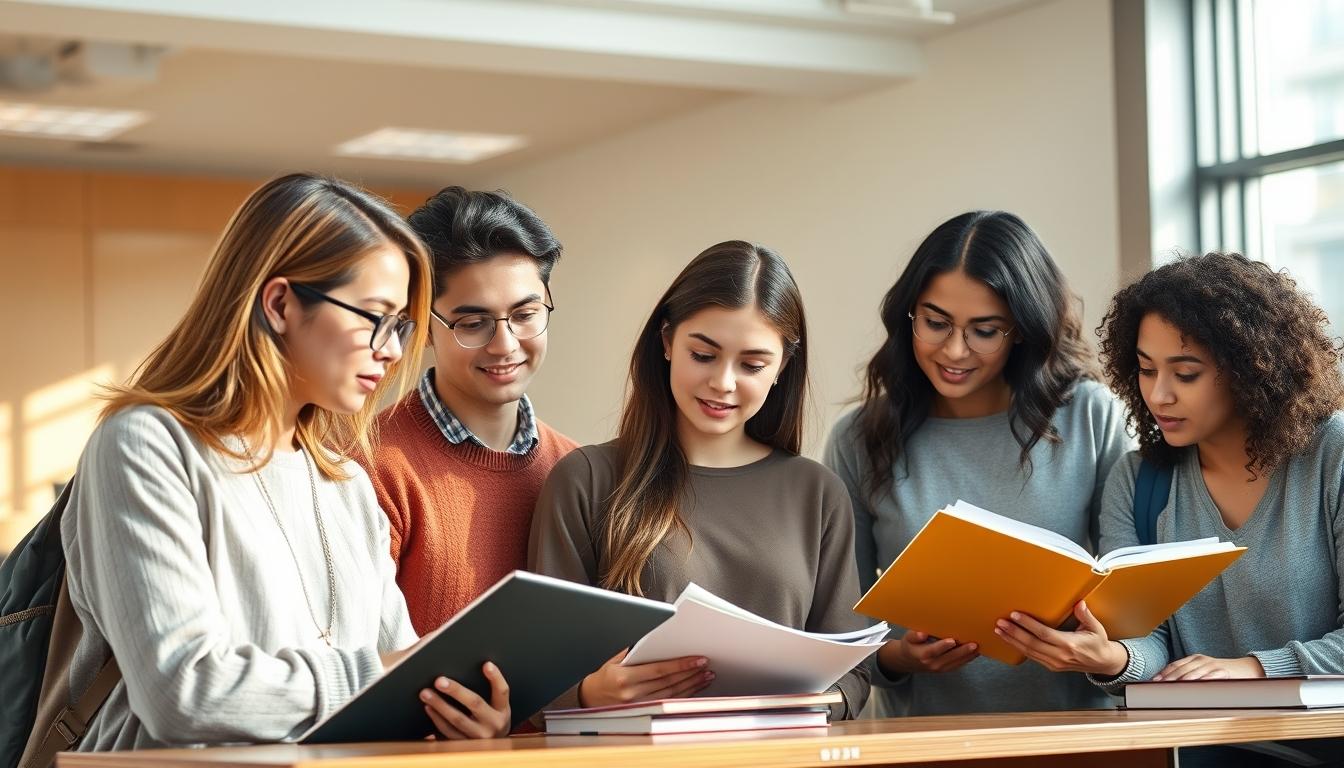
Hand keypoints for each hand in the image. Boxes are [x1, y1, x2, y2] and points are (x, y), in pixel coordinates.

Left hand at [419, 662, 510, 738]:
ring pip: (458, 719)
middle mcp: (494, 725)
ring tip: (426, 693)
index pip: (502, 692)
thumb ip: (488, 691)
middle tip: (439, 680)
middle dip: (456, 690)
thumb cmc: (492, 718)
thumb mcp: (497, 707)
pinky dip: (437, 719)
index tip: (486, 664)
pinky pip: (449, 732)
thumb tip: (467, 668)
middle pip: (475, 704)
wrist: (494, 748)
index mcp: (503, 711)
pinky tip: (429, 708)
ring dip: (440, 705)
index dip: (496, 678)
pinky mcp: (465, 746)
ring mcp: (479, 737)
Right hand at [578, 648, 712, 706]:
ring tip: (706, 675)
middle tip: (706, 665)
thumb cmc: (603, 676)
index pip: (659, 670)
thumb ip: (634, 651)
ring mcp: (638, 705)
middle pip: (669, 682)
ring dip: (692, 684)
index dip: (680, 665)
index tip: (697, 659)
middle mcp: (632, 694)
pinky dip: (684, 695)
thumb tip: (657, 640)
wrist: (589, 698)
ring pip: (672, 693)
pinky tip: (694, 688)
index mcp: (624, 677)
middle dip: (690, 673)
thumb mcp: (614, 659)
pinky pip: (668, 702)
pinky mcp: (643, 712)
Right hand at [876, 630, 978, 674]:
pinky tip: (976, 652)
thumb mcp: (907, 638)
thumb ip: (914, 635)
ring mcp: (941, 668)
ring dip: (968, 656)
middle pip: (950, 658)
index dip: (943, 646)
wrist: (909, 661)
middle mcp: (933, 664)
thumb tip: (922, 634)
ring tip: (979, 647)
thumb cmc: (910, 645)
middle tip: (974, 644)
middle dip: (963, 651)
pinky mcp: (946, 669)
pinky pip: (959, 664)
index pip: (934, 651)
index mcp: (923, 655)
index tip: (952, 640)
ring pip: (957, 662)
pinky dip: (968, 659)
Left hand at [993, 600, 1127, 676]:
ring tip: (999, 630)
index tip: (1015, 615)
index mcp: (1070, 645)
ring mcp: (1054, 663)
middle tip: (1000, 622)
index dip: (1028, 625)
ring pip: (1029, 652)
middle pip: (1032, 644)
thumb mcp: (1096, 628)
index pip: (1044, 634)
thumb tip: (1079, 603)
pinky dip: (1018, 648)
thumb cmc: (1098, 643)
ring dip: (1012, 640)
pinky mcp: (1051, 666)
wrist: (1103, 663)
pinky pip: (1032, 657)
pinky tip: (1009, 640)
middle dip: (1014, 633)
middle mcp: (1059, 656)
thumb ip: (1086, 616)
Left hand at [1153, 654, 1264, 680]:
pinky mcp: (1223, 671)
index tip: (1154, 682)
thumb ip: (1189, 675)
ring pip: (1194, 672)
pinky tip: (1196, 685)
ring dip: (1182, 680)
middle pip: (1181, 669)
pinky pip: (1211, 676)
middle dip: (1169, 678)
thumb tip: (1171, 686)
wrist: (1245, 668)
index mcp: (1193, 659)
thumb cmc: (1221, 672)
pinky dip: (1202, 680)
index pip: (1174, 665)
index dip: (1163, 673)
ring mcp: (1212, 665)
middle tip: (1160, 687)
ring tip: (1173, 687)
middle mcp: (1200, 660)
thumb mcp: (1203, 671)